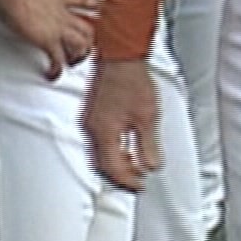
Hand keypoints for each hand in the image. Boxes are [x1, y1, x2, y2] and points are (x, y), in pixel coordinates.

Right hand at [0, 0, 98, 79]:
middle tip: (82, 51)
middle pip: (88, 30)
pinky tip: (52, 73)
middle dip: (88, 43)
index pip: (84, 0)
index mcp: (60, 0)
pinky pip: (58, 59)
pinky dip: (56, 69)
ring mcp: (59, 29)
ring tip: (70, 63)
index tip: (97, 11)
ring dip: (77, 57)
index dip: (93, 6)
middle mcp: (64, 15)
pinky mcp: (48, 41)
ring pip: (80, 46)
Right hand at [82, 58, 160, 192]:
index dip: (128, 182)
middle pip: (101, 165)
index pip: (112, 170)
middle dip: (120, 177)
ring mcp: (89, 120)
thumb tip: (151, 167)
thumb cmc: (132, 79)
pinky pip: (97, 141)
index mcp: (103, 133)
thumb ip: (149, 146)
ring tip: (133, 166)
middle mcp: (91, 129)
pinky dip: (111, 150)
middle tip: (136, 180)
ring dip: (115, 164)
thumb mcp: (148, 117)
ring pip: (98, 154)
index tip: (140, 185)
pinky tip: (124, 146)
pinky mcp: (92, 113)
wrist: (119, 55)